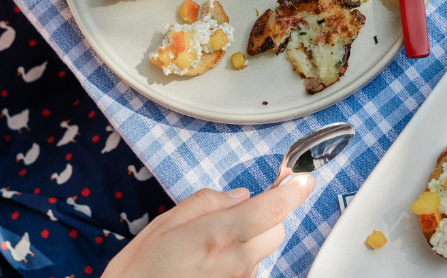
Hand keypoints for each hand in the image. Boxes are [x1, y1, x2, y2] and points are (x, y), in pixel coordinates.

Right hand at [103, 174, 314, 277]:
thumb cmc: (141, 270)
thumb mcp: (167, 222)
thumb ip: (208, 202)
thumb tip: (240, 196)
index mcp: (220, 235)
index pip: (273, 209)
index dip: (294, 190)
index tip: (304, 178)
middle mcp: (237, 262)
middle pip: (276, 230)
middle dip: (267, 214)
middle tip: (240, 209)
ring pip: (263, 251)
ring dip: (251, 238)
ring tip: (211, 240)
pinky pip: (249, 271)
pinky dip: (240, 258)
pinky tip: (210, 261)